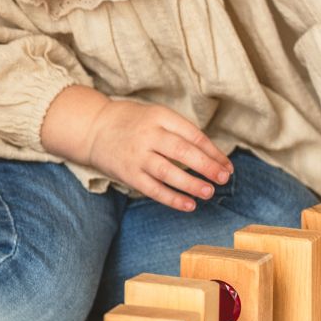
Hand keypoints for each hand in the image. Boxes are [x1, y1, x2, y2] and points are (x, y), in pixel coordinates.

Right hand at [83, 98, 232, 210]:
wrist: (93, 128)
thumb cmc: (132, 122)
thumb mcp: (156, 116)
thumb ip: (180, 131)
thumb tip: (212, 156)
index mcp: (159, 117)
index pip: (192, 135)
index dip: (213, 151)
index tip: (227, 165)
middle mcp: (148, 135)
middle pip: (182, 152)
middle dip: (206, 166)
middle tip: (223, 178)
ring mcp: (137, 155)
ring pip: (168, 172)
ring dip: (191, 184)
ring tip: (209, 192)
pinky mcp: (129, 174)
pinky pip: (153, 189)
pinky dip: (172, 199)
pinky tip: (188, 205)